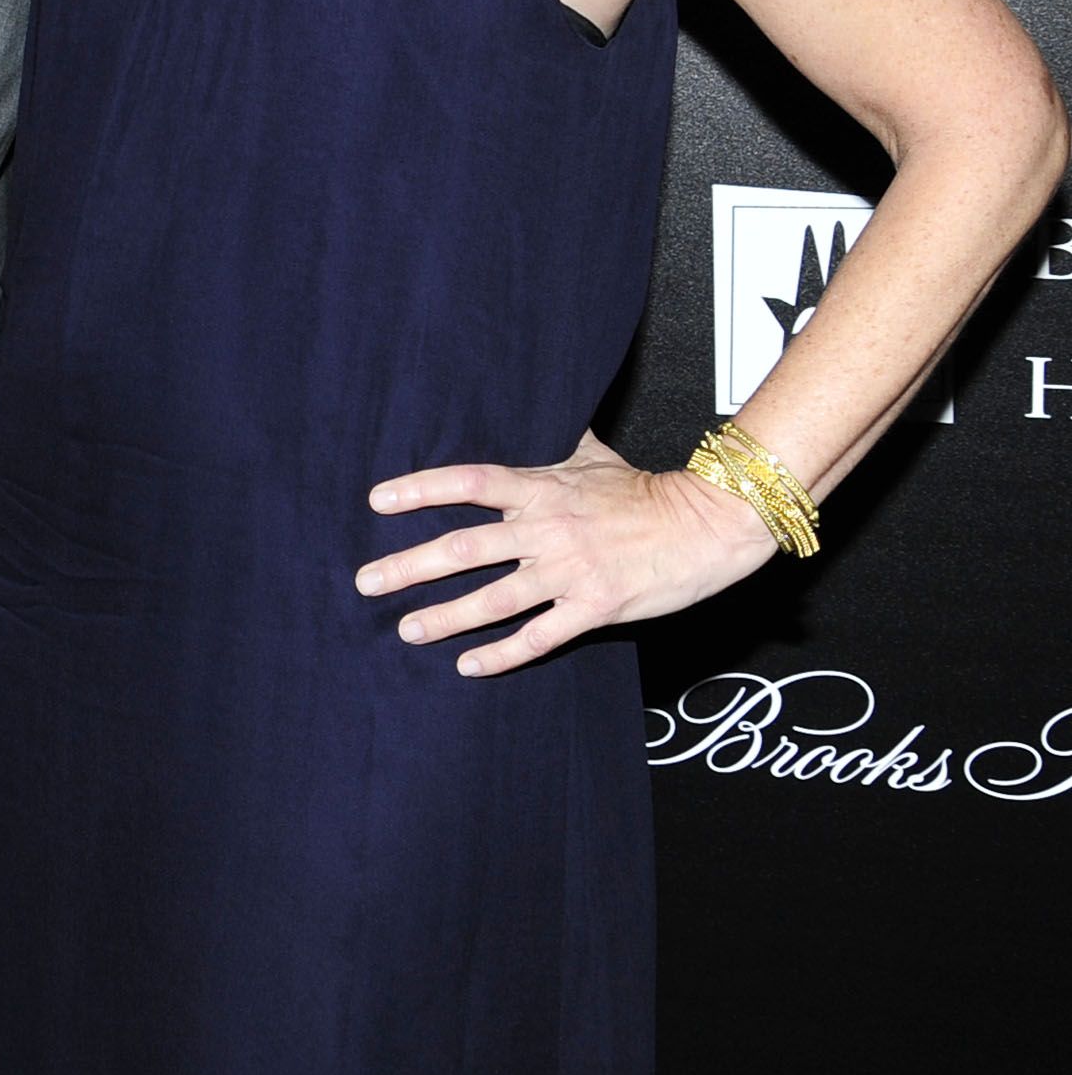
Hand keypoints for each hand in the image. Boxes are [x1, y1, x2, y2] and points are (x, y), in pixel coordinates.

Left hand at [355, 429, 774, 677]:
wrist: (706, 525)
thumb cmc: (647, 490)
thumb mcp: (593, 456)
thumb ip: (554, 445)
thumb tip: (534, 409)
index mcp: (542, 489)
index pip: (468, 483)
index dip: (420, 490)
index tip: (377, 502)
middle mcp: (546, 530)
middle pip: (463, 548)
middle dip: (409, 567)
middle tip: (366, 581)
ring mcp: (569, 572)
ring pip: (492, 599)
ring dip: (444, 617)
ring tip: (406, 629)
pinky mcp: (594, 608)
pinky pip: (537, 636)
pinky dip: (501, 655)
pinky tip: (469, 665)